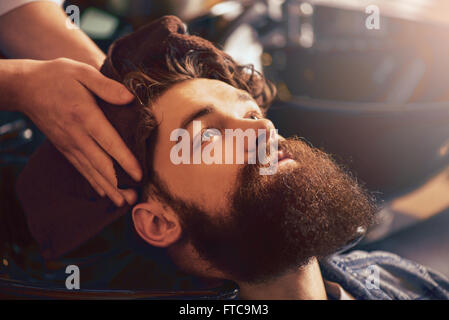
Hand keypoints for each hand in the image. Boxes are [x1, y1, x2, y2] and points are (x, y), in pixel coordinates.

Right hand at [17, 58, 141, 205]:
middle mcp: (77, 135)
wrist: (25, 88)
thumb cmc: (58, 77)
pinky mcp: (64, 148)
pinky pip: (81, 168)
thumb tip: (130, 98)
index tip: (139, 175)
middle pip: (101, 164)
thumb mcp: (82, 72)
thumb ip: (106, 86)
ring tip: (124, 202)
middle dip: (119, 183)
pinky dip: (94, 182)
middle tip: (135, 199)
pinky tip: (105, 192)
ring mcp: (69, 144)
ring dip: (108, 188)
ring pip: (91, 171)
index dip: (125, 160)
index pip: (109, 142)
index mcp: (85, 115)